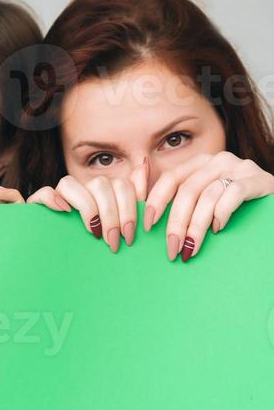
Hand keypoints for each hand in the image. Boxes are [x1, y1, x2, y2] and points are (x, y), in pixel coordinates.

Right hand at [27, 159, 148, 252]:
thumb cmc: (95, 248)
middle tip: (113, 242)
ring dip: (88, 208)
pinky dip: (54, 200)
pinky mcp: (37, 206)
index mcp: (102, 194)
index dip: (129, 209)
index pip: (120, 185)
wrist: (63, 269)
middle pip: (100, 184)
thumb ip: (134, 198)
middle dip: (111, 215)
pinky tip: (65, 213)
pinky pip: (44, 193)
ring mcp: (58, 197)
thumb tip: (143, 164)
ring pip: (70, 183)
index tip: (130, 236)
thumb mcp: (119, 226)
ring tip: (93, 232)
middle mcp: (81, 190)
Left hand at [144, 151, 273, 261]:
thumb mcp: (207, 199)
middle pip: (187, 191)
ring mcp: (239, 167)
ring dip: (196, 226)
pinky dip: (222, 213)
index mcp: (200, 163)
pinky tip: (219, 229)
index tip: (148, 225)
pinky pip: (234, 194)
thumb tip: (148, 218)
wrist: (273, 206)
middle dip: (176, 222)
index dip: (156, 201)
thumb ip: (184, 202)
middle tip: (172, 248)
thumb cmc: (237, 207)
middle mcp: (218, 161)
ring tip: (191, 248)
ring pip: (208, 196)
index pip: (170, 178)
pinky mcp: (258, 179)